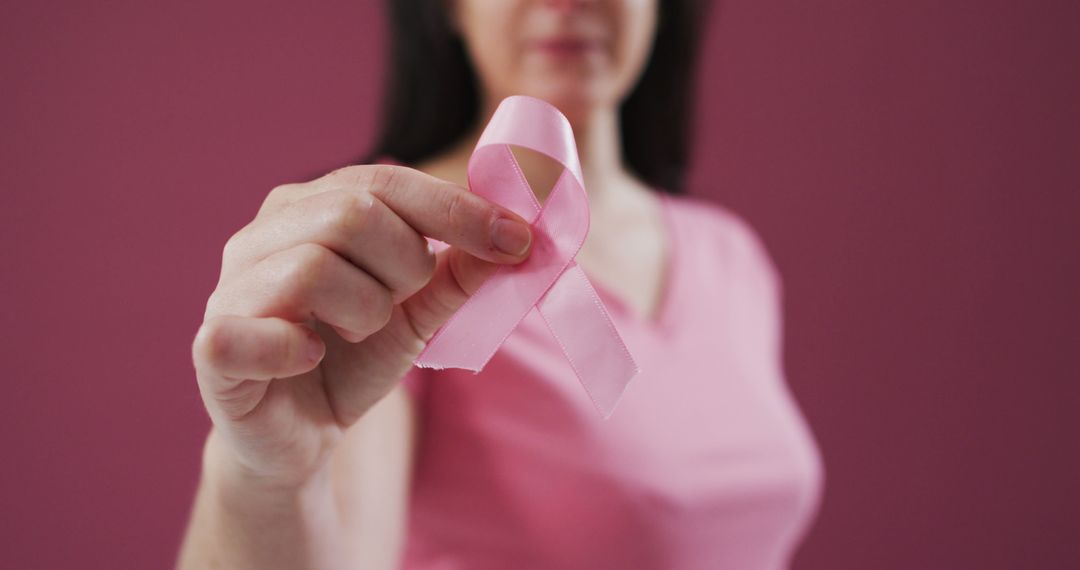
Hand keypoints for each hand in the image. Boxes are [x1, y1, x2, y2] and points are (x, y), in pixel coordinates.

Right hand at [190, 164, 532, 488]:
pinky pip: (247, 330)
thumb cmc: (352, 358)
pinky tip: (312, 355)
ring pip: (312, 266)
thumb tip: (516, 238)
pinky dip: (293, 346)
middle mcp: (265, 232)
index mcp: (313, 206)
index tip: (518, 240)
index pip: (388, 181)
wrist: (298, 435)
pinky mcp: (212, 345)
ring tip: (360, 331)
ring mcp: (231, 286)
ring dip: (364, 309)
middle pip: (352, 214)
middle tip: (405, 301)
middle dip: (405, 265)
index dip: (458, 209)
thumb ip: (457, 275)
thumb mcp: (417, 314)